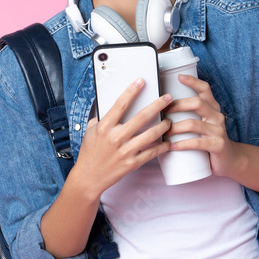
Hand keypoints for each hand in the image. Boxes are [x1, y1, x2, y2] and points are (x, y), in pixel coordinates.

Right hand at [75, 78, 172, 196]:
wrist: (89, 177)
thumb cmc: (90, 153)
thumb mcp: (90, 131)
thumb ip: (101, 117)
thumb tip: (111, 103)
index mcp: (105, 127)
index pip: (120, 104)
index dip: (132, 91)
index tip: (141, 81)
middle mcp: (116, 137)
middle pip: (142, 117)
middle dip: (158, 105)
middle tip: (168, 98)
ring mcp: (125, 151)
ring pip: (151, 134)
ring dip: (164, 125)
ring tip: (169, 121)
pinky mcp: (132, 163)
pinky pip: (152, 152)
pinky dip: (162, 146)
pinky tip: (167, 141)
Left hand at [161, 73, 243, 177]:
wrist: (230, 160)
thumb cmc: (209, 140)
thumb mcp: (203, 124)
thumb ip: (190, 116)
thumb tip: (163, 110)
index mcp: (212, 108)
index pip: (205, 89)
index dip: (193, 81)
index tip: (179, 77)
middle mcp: (217, 116)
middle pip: (198, 103)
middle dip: (177, 105)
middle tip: (162, 111)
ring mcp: (218, 130)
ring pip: (194, 124)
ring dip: (175, 128)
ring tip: (163, 133)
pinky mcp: (218, 145)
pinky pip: (198, 143)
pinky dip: (182, 144)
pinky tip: (172, 146)